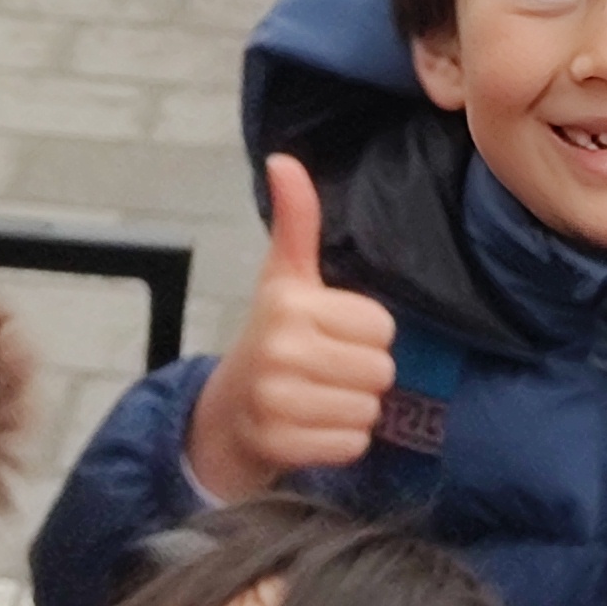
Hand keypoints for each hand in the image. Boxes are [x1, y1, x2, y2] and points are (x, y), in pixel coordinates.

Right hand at [183, 158, 399, 494]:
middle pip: (381, 370)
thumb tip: (283, 159)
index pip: (382, 326)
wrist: (224, 416)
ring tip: (318, 399)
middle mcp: (280, 349)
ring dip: (352, 410)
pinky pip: (353, 445)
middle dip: (361, 376)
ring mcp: (276, 401)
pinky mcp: (281, 445)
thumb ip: (296, 223)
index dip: (363, 335)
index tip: (329, 337)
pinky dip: (340, 443)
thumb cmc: (271, 340)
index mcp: (289, 303)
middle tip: (325, 373)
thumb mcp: (283, 280)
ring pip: (369, 409)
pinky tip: (311, 429)